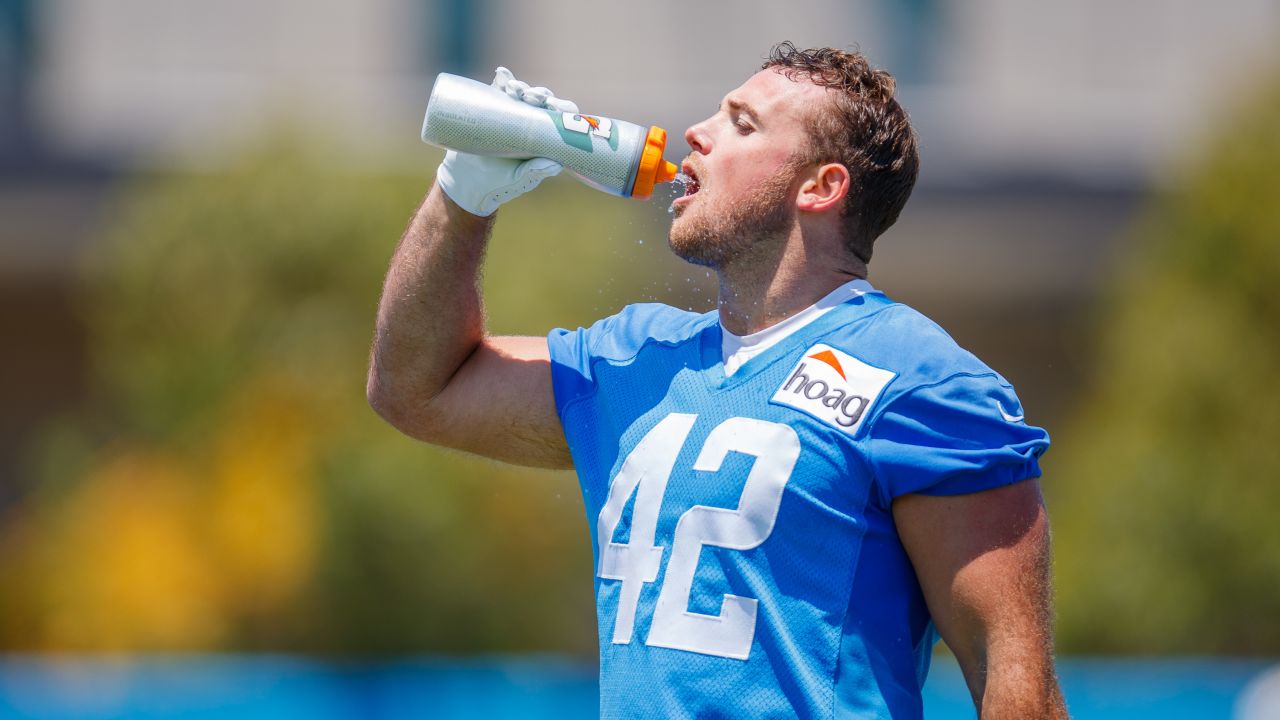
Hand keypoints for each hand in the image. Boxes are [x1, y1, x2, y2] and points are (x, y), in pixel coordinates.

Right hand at [435, 67, 578, 216]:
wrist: (466, 181)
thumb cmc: (499, 183)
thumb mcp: (519, 180)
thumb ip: (535, 172)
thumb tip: (556, 164)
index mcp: (545, 138)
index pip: (560, 118)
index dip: (560, 108)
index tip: (552, 105)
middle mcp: (531, 122)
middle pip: (542, 101)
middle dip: (539, 95)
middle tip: (531, 97)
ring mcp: (512, 113)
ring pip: (523, 93)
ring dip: (521, 87)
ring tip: (514, 90)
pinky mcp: (493, 108)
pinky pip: (500, 90)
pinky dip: (503, 80)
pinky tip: (502, 75)